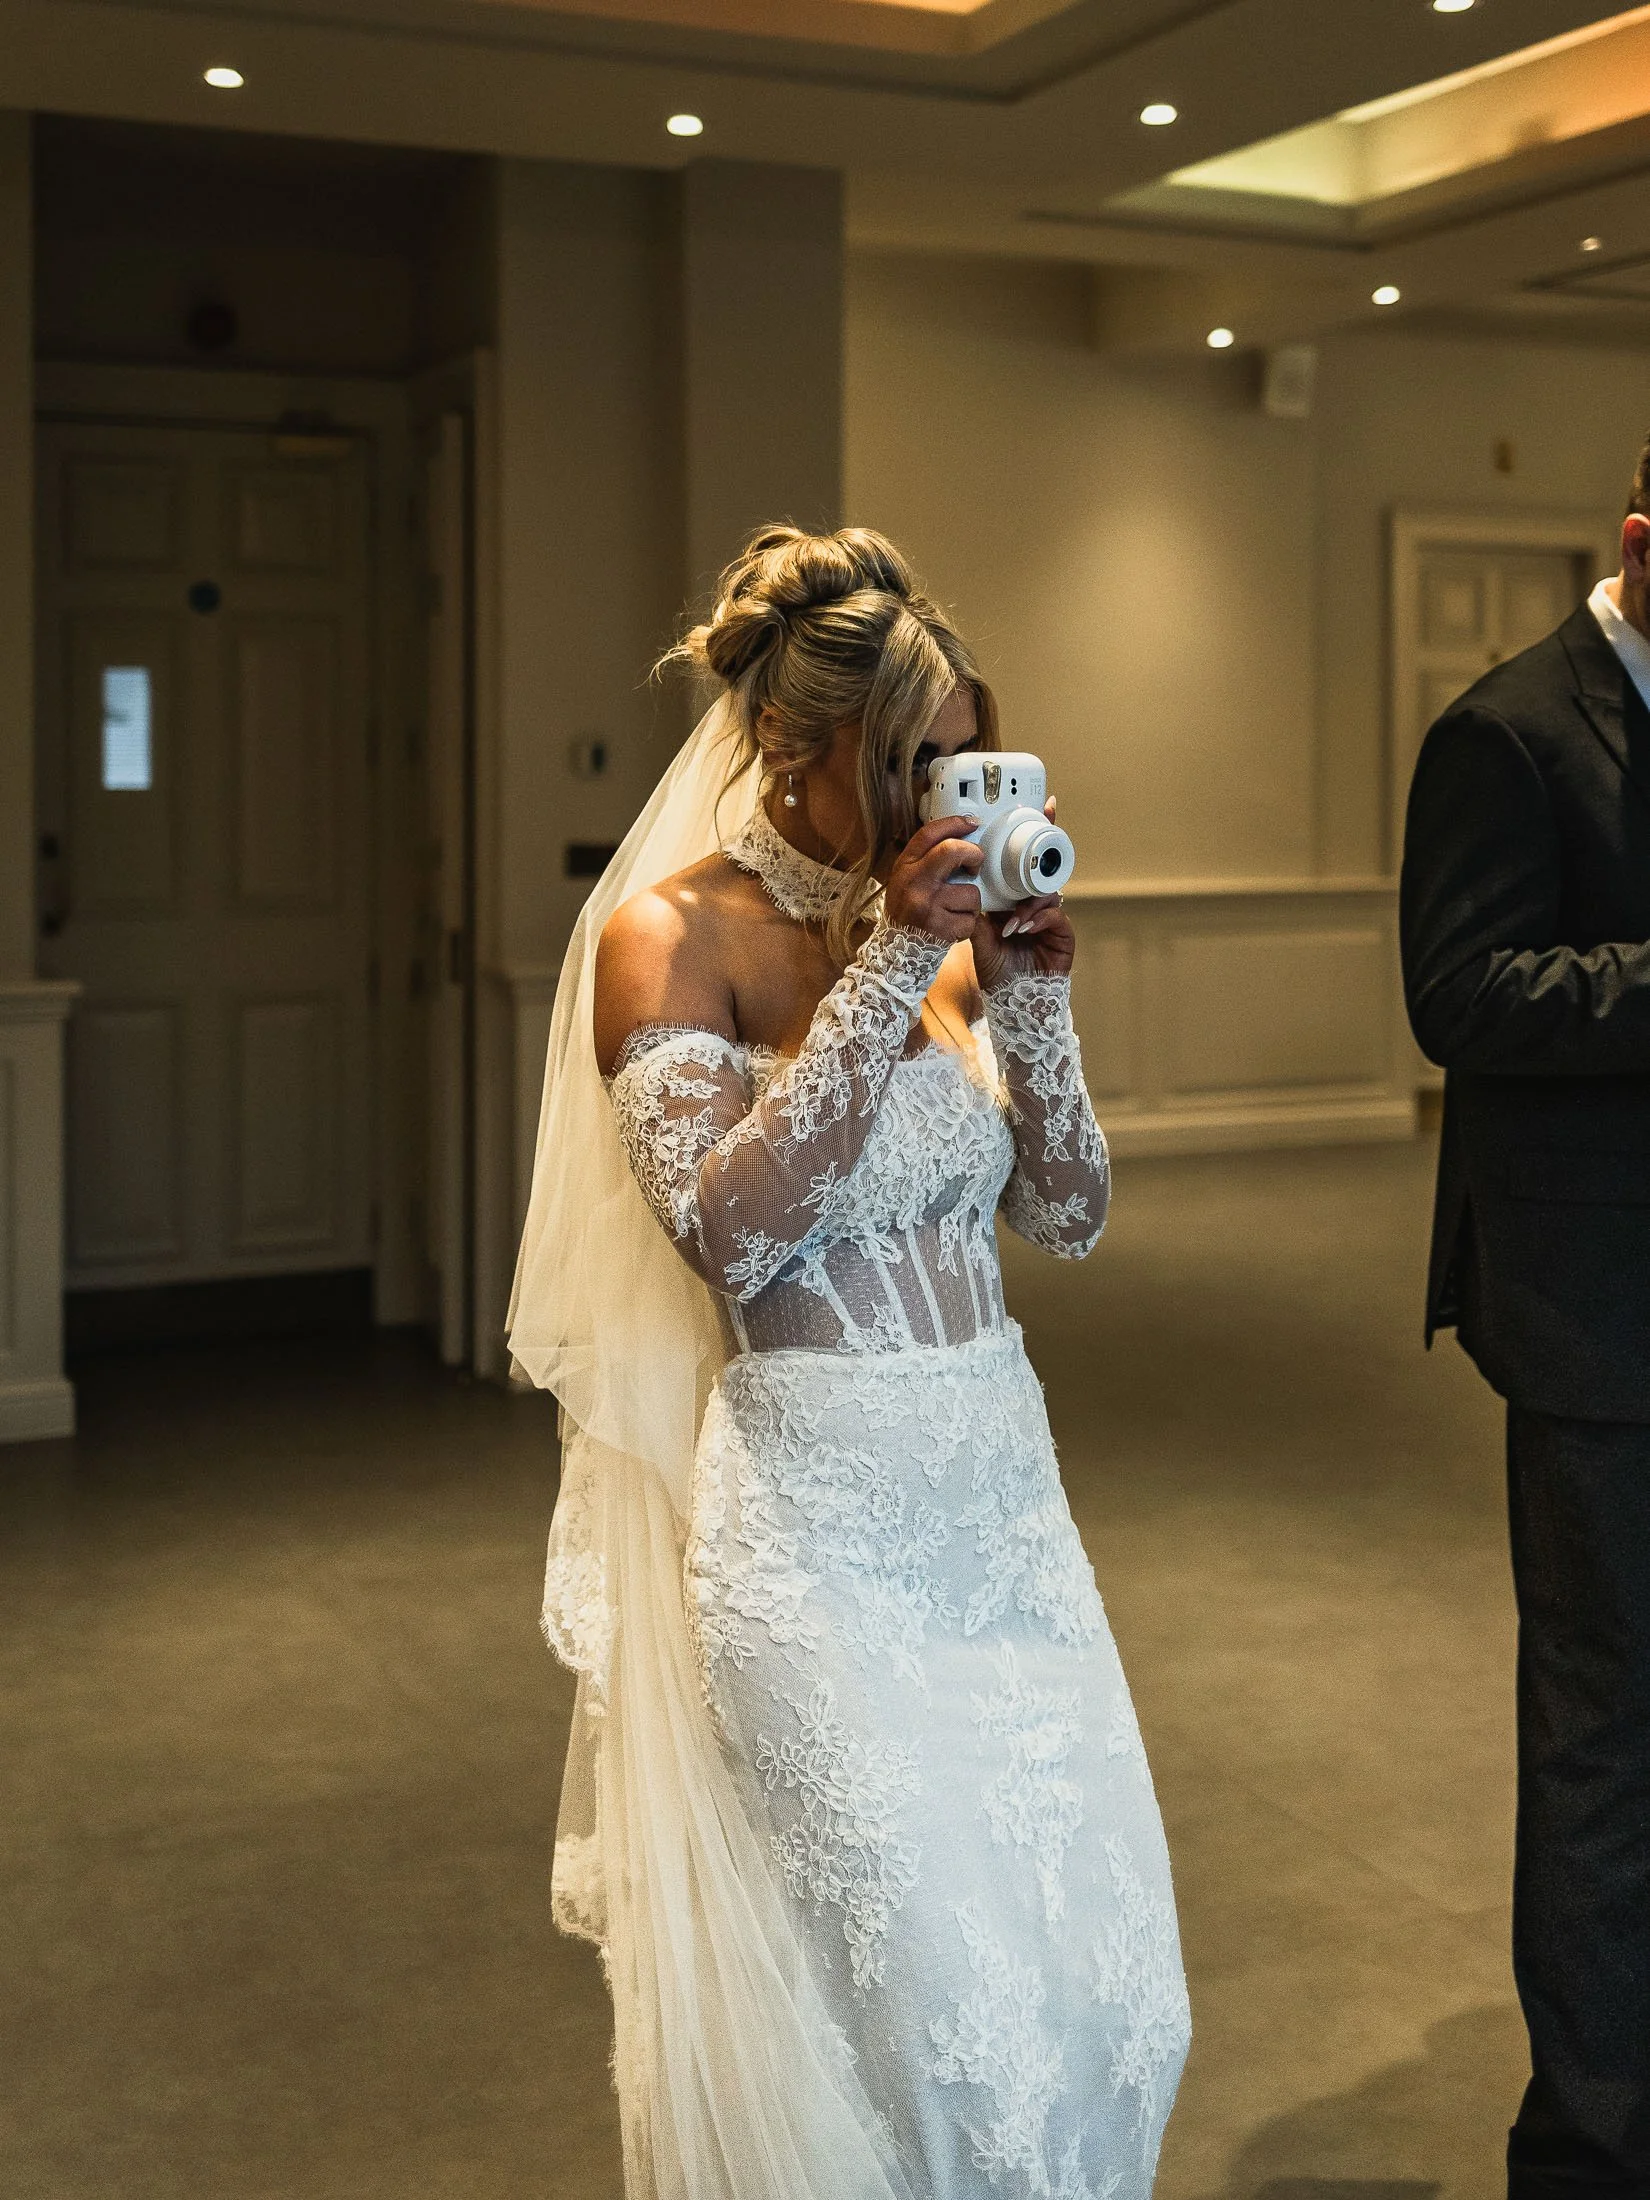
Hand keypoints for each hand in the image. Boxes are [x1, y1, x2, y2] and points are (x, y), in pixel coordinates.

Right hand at [884, 813, 983, 941]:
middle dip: (974, 855)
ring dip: (972, 903)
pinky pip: (971, 920)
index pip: (929, 834)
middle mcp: (914, 882)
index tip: (972, 823)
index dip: (954, 823)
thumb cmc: (906, 911)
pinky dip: (968, 924)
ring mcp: (928, 906)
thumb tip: (959, 836)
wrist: (894, 950)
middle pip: (952, 851)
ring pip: (971, 892)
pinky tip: (954, 926)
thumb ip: (926, 859)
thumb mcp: (906, 878)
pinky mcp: (941, 928)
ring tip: (957, 909)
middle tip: (975, 865)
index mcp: (905, 866)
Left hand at [970, 799, 1074, 985]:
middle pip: (1044, 872)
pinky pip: (1055, 915)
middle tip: (1040, 838)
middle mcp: (1035, 904)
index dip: (1037, 836)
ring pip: (1048, 892)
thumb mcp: (979, 934)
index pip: (1024, 865)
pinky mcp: (1062, 934)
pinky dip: (1037, 918)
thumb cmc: (996, 967)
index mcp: (1016, 899)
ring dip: (1029, 900)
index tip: (1044, 807)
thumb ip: (978, 908)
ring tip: (1013, 917)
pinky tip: (1022, 928)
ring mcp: (1051, 918)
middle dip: (1043, 855)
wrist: (1011, 1000)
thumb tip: (969, 883)